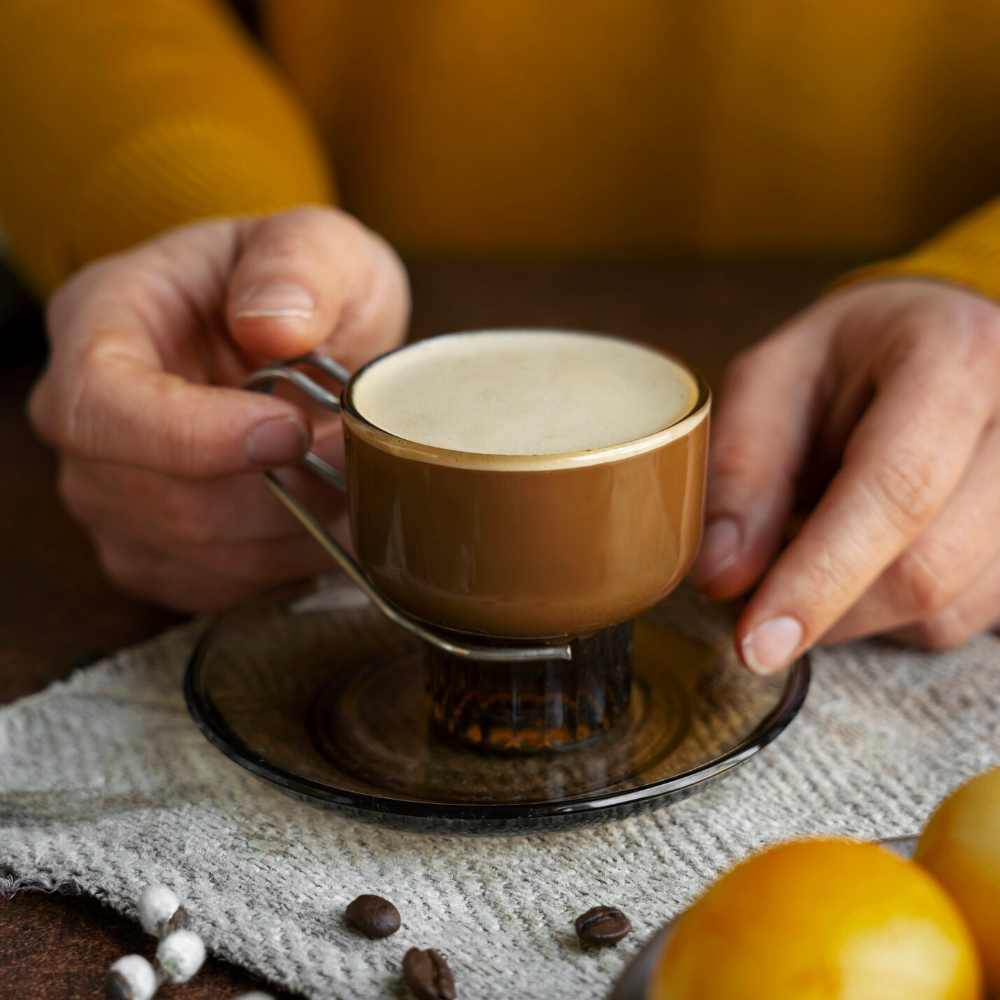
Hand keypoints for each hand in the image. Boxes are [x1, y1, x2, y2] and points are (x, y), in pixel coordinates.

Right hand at [28, 206, 409, 610]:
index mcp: (101, 322)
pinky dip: (291, 558)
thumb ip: (300, 266)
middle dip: (277, 488)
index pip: (99, 405)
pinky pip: (222, 585)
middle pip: (157, 498)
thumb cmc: (299, 285)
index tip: (288, 433)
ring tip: (346, 470)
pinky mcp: (156, 551)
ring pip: (200, 552)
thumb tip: (273, 325)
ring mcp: (113, 496)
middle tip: (351, 448)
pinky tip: (323, 510)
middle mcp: (87, 422)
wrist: (300, 339)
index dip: (192, 437)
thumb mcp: (320, 245)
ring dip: (298, 525)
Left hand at [694, 277, 999, 670]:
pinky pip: (970, 620)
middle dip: (827, 606)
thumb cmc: (842, 361)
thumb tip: (722, 575)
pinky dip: (898, 613)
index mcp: (951, 355)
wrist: (931, 347)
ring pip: (950, 611)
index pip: (896, 488)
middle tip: (763, 587)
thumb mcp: (769, 382)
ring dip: (859, 612)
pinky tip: (873, 559)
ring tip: (823, 545)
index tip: (755, 641)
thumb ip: (742, 470)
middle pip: (930, 568)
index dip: (819, 577)